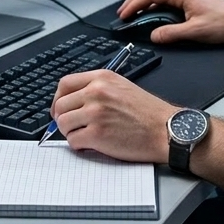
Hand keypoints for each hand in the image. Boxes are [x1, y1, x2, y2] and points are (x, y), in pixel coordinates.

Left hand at [51, 70, 175, 162]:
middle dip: (63, 119)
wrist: (165, 130)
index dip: (59, 99)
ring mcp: (95, 112)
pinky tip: (92, 144)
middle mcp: (96, 92)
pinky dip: (79, 146)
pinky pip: (72, 141)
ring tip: (85, 136)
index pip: (65, 84)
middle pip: (60, 105)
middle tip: (73, 127)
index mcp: (101, 78)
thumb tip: (72, 101)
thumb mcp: (121, 87)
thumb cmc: (147, 112)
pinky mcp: (97, 134)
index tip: (61, 109)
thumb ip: (96, 89)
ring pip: (63, 124)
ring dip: (71, 133)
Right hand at [117, 0, 223, 44]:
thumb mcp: (196, 32)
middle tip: (123, 13)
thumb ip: (172, 34)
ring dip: (142, 1)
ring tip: (132, 13)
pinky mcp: (188, 0)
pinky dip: (152, 5)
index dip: (134, 4)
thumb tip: (154, 36)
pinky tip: (149, 15)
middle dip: (134, 0)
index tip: (124, 14)